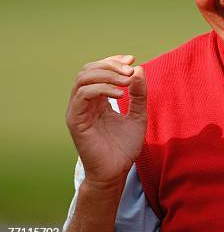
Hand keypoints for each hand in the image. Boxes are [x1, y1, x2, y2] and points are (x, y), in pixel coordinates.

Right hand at [66, 55, 146, 185]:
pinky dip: (102, 89)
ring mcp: (78, 110)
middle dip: (110, 65)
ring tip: (126, 81)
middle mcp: (85, 102)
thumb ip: (139, 94)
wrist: (117, 171)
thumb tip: (139, 69)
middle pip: (88, 69)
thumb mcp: (138, 115)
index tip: (132, 60)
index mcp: (97, 99)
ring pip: (83, 78)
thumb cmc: (124, 146)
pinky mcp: (75, 121)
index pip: (98, 69)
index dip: (114, 61)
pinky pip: (82, 95)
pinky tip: (120, 94)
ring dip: (107, 74)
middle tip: (130, 70)